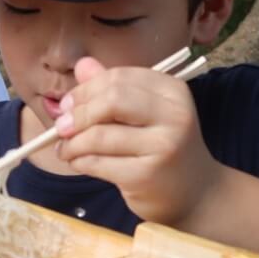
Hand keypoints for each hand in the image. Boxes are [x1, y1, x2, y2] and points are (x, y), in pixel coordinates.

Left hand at [54, 57, 220, 225]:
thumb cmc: (163, 148)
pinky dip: (79, 161)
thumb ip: (113, 89)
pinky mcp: (147, 176)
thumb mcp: (144, 113)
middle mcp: (173, 115)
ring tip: (65, 148)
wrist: (195, 192)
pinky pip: (99, 163)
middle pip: (111, 100)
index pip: (119, 78)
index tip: (68, 104)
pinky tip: (77, 161)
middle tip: (62, 126)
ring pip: (100, 135)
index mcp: (172, 91)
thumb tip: (82, 65)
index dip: (86, 89)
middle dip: (79, 113)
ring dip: (72, 142)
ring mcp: (163, 146)